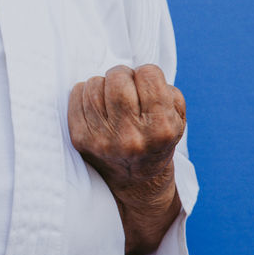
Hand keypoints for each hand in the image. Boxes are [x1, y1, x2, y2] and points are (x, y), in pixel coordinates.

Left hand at [67, 64, 185, 254]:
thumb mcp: (177, 119)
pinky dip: (86, 92)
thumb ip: (166, 92)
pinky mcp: (80, 139)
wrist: (135, 181)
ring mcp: (102, 139)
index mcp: (160, 129)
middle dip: (123, 75)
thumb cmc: (157, 140)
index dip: (148, 75)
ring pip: (95, 83)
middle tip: (127, 88)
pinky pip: (76, 93)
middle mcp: (131, 137)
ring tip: (112, 100)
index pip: (149, 74)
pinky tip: (97, 106)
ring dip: (104, 85)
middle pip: (118, 77)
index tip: (147, 87)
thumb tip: (140, 73)